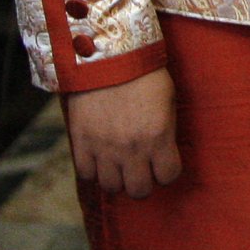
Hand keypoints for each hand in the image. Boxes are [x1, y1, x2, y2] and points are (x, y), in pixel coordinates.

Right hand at [64, 68, 181, 197]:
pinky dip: (94, 170)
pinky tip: (100, 158)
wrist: (107, 59)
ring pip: (111, 187)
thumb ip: (166, 130)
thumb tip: (163, 151)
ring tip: (120, 165)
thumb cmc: (144, 75)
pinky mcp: (81, 142)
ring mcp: (104, 148)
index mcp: (159, 136)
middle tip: (142, 170)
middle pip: (139, 191)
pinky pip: (86, 174)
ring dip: (118, 179)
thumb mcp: (168, 100)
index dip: (168, 172)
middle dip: (143, 183)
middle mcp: (132, 148)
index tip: (164, 164)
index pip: (168, 176)